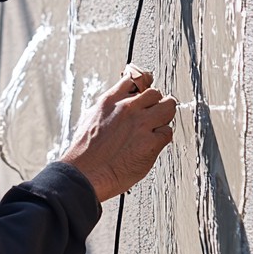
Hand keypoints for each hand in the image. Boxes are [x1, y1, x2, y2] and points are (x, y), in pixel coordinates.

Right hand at [59, 66, 176, 202]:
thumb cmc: (84, 152)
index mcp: (111, 100)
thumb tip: (119, 105)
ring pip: (168, 108)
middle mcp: (128, 108)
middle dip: (156, 103)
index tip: (146, 90)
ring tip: (157, 127)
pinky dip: (162, 138)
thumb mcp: (90, 118)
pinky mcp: (151, 143)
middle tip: (154, 113)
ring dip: (164, 117)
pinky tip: (152, 144)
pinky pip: (168, 132)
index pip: (135, 79)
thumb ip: (109, 108)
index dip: (144, 85)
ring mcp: (141, 124)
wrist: (84, 173)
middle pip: (156, 93)